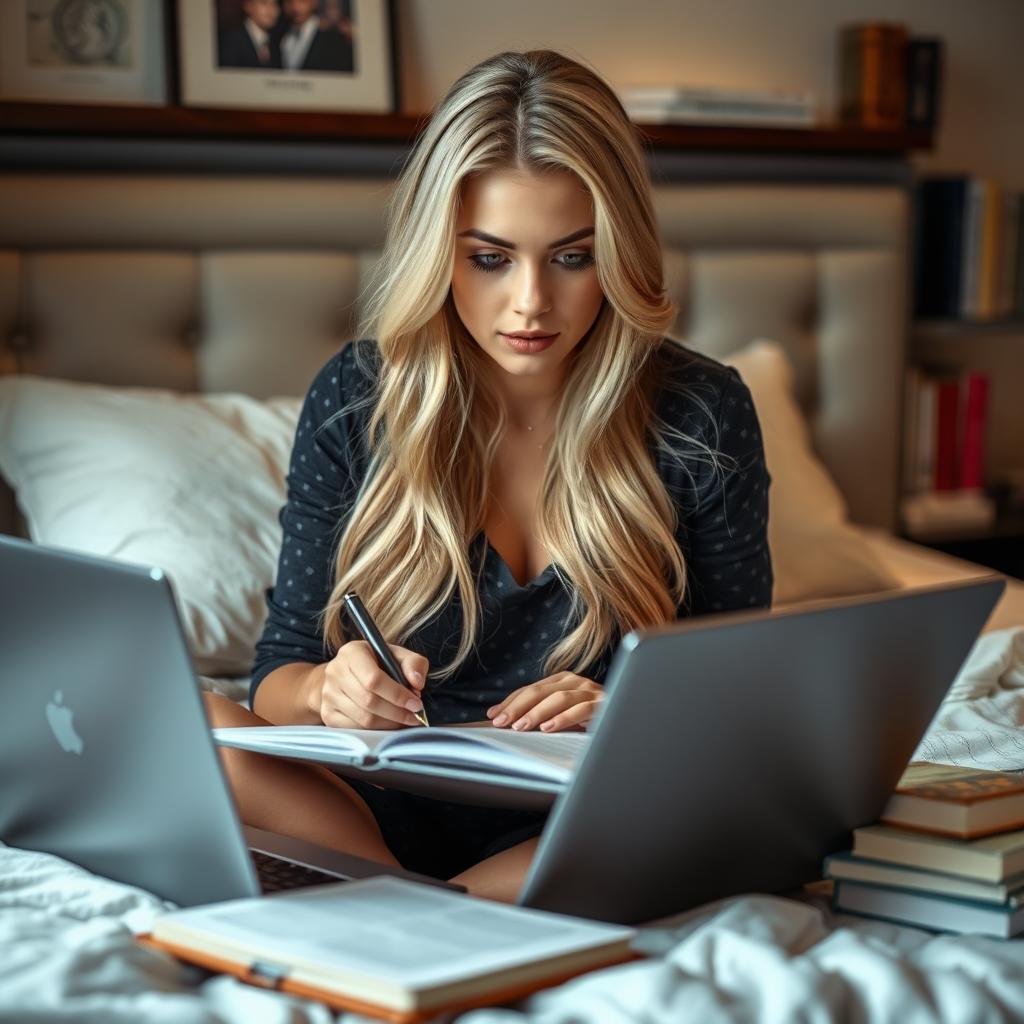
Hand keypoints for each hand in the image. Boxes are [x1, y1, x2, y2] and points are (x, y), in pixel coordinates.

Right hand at [314, 641, 428, 729]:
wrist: (346, 674)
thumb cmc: (376, 663)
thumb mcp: (397, 655)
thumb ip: (413, 664)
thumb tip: (417, 683)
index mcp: (352, 653)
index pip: (374, 679)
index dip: (397, 694)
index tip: (416, 704)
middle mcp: (335, 672)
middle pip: (369, 701)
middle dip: (397, 712)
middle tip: (415, 716)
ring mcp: (328, 695)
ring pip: (363, 718)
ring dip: (389, 724)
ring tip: (405, 720)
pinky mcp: (327, 714)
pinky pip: (355, 729)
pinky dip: (376, 731)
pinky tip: (389, 725)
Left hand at [485, 672, 602, 732]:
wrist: (628, 720)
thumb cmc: (592, 721)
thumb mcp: (564, 716)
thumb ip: (542, 714)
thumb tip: (507, 720)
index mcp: (564, 681)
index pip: (531, 689)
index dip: (510, 702)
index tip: (493, 715)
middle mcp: (576, 682)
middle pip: (541, 691)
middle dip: (518, 706)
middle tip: (501, 721)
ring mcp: (591, 692)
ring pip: (560, 698)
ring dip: (537, 712)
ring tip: (521, 726)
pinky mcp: (605, 705)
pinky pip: (582, 709)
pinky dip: (564, 718)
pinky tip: (549, 728)